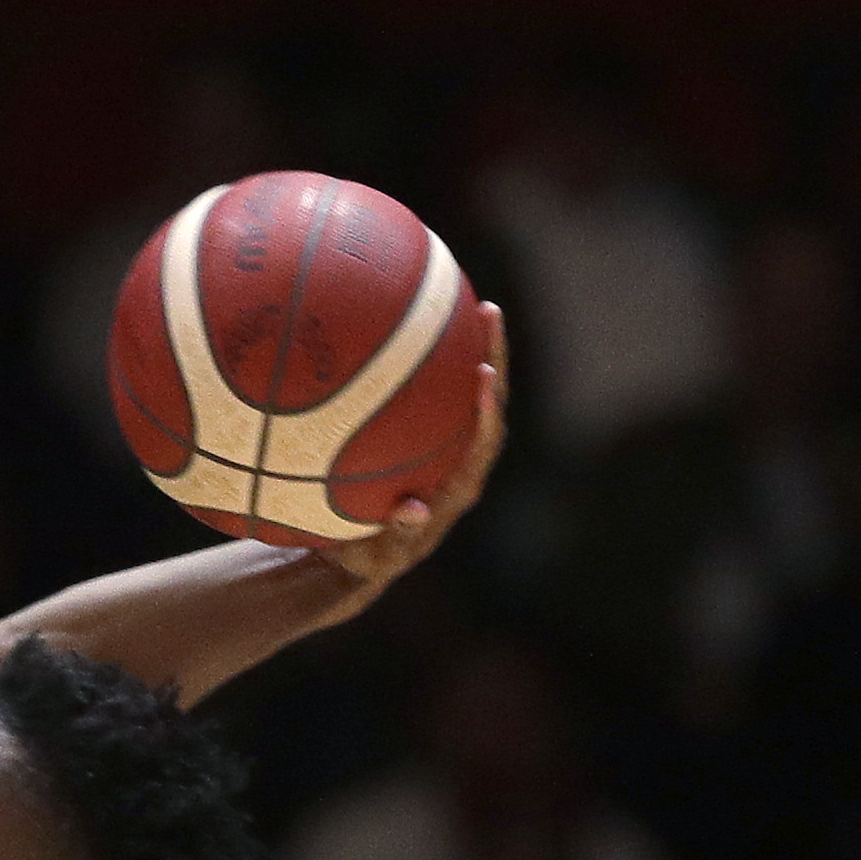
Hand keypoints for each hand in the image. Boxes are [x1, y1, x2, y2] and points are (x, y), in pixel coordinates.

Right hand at [315, 305, 507, 608]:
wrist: (369, 555)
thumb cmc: (366, 553)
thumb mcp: (373, 552)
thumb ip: (394, 534)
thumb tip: (414, 512)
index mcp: (458, 490)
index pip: (482, 444)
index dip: (487, 410)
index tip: (484, 376)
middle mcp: (465, 464)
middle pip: (491, 404)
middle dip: (494, 358)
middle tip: (487, 313)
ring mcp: (454, 449)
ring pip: (476, 395)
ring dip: (479, 350)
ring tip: (475, 304)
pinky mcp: (440, 439)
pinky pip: (448, 395)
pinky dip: (448, 361)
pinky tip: (428, 324)